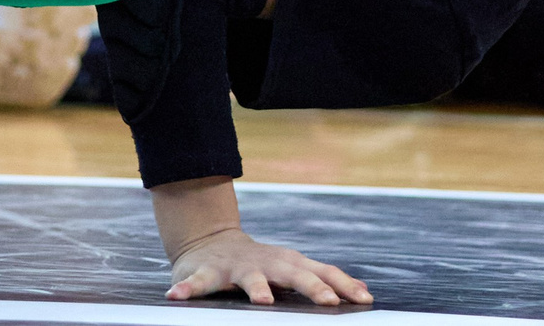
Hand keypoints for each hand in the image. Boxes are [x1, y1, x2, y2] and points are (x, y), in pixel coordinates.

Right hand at [167, 228, 372, 306]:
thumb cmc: (262, 262)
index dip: (344, 285)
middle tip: (329, 302)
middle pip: (295, 274)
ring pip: (250, 279)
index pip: (323, 272)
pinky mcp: (208, 272)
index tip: (364, 300)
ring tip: (264, 302)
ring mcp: (237, 267)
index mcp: (290, 263)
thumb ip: (323, 279)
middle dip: (313, 287)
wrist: (211, 241)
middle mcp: (268, 262)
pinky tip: (177, 296)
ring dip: (258, 289)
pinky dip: (188, 288)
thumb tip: (366, 292)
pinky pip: (198, 282)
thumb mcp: (293, 268)